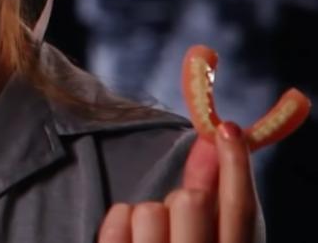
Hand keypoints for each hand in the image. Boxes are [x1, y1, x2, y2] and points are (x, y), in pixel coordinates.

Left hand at [98, 121, 257, 242]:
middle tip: (178, 224)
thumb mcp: (207, 241)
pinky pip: (118, 217)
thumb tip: (214, 142)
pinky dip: (119, 225)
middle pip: (190, 201)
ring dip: (147, 216)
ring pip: (148, 207)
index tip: (225, 128)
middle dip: (181, 199)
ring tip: (150, 241)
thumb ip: (213, 199)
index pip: (240, 210)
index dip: (236, 164)